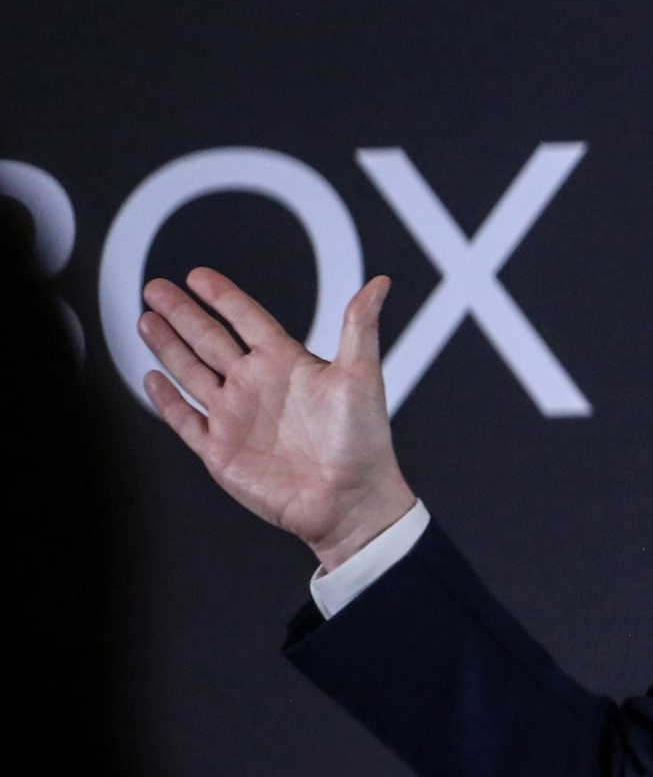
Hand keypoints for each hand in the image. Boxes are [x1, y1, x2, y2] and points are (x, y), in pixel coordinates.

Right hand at [140, 267, 413, 571]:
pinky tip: (152, 378)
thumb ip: (359, 326)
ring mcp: (236, 417)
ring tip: (146, 319)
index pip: (247, 319)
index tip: (198, 275)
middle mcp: (258, 385)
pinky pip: (186, 419)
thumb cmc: (364, 441)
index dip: (223, 296)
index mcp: (288, 363)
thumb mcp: (362, 377)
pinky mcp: (220, 451)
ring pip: (192, 373)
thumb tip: (381, 282)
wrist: (350, 501)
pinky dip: (167, 400)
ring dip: (168, 347)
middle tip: (155, 287)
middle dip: (182, 314)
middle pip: (210, 340)